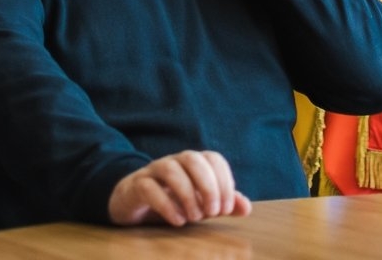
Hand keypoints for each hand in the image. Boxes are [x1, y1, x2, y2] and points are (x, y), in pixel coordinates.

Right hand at [107, 150, 252, 226]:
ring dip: (187, 195)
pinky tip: (178, 221)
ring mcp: (154, 170)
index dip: (225, 182)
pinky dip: (166, 205)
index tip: (226, 208)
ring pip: (171, 170)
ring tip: (194, 218)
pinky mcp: (137, 184)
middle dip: (208, 186)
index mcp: (194, 161)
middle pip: (193, 159)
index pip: (214, 159)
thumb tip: (246, 208)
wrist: (135, 202)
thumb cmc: (174, 200)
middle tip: (212, 213)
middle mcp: (175, 161)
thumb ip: (224, 203)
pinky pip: (149, 187)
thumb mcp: (203, 203)